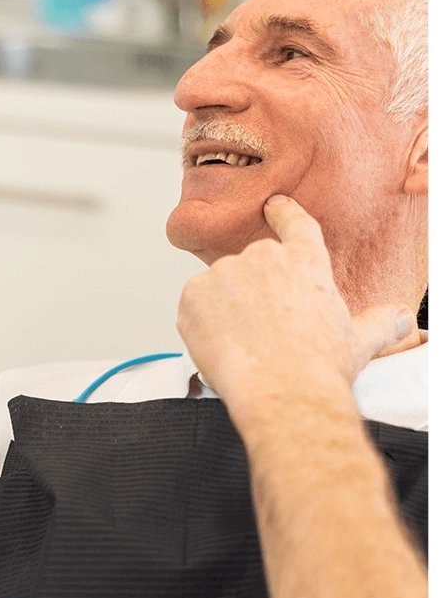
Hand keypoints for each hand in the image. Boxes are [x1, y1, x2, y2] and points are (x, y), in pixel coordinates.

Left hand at [176, 195, 417, 421]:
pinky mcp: (193, 294)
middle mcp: (261, 257)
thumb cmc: (320, 368)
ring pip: (221, 287)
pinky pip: (195, 304)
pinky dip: (203, 322)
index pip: (294, 223)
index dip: (283, 212)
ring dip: (227, 308)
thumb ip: (381, 323)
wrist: (282, 391)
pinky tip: (223, 345)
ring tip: (247, 343)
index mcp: (304, 260)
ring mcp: (223, 272)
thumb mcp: (360, 341)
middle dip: (253, 293)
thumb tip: (404, 319)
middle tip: (265, 330)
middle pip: (252, 268)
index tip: (274, 205)